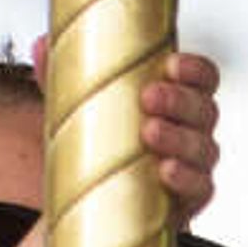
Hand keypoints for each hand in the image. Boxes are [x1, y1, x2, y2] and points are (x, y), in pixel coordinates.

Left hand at [30, 36, 220, 213]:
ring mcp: (195, 165)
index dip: (193, 69)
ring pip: (204, 147)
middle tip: (148, 97)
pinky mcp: (189, 199)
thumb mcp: (82, 108)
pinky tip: (166, 170)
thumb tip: (42, 45)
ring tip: (149, 131)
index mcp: (179, 99)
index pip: (203, 78)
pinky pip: (202, 188)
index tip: (169, 64)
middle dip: (179, 100)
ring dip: (180, 137)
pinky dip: (187, 178)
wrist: (98, 201)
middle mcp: (193, 130)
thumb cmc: (103, 146)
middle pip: (205, 109)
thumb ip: (66, 77)